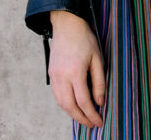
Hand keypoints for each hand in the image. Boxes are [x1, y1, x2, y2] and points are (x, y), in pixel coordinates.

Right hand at [48, 11, 105, 127]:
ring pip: (61, 103)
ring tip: (84, 118)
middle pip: (70, 106)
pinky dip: (65, 104)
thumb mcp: (98, 59)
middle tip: (92, 125)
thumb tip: (100, 102)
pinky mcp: (50, 75)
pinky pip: (57, 95)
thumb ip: (99, 82)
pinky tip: (74, 106)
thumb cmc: (85, 40)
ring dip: (72, 113)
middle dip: (81, 118)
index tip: (99, 122)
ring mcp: (54, 76)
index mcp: (75, 73)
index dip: (92, 114)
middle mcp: (62, 77)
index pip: (83, 101)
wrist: (67, 26)